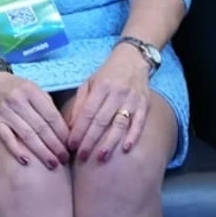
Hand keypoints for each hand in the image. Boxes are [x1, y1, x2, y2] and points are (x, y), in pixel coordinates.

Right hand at [0, 70, 68, 169]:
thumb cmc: (16, 88)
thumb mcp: (32, 88)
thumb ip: (46, 105)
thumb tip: (64, 128)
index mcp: (31, 91)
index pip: (51, 115)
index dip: (63, 133)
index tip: (71, 145)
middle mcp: (18, 100)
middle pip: (41, 127)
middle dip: (55, 145)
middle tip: (64, 159)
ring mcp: (5, 112)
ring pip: (27, 135)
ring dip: (41, 151)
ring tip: (52, 163)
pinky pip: (7, 138)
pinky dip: (17, 150)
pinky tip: (27, 161)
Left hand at [64, 44, 152, 163]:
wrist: (133, 59)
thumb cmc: (107, 74)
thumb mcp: (89, 83)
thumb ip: (80, 103)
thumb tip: (71, 127)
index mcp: (101, 86)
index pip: (87, 112)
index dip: (79, 130)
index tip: (71, 145)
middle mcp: (117, 93)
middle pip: (102, 120)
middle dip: (90, 140)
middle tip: (82, 156)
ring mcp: (132, 99)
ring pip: (120, 124)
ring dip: (110, 142)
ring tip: (101, 157)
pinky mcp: (144, 104)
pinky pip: (139, 123)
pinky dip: (133, 136)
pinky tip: (126, 148)